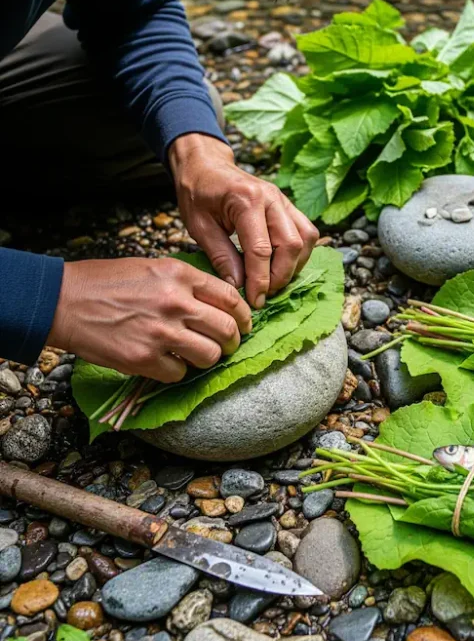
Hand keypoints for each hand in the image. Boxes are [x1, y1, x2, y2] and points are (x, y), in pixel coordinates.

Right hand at [47, 258, 251, 381]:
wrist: (63, 301)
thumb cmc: (107, 282)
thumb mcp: (153, 268)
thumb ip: (188, 283)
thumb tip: (221, 303)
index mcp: (180, 276)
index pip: (231, 299)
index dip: (244, 315)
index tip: (244, 324)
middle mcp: (175, 302)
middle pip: (228, 330)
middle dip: (232, 342)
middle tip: (226, 345)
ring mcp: (161, 332)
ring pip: (210, 355)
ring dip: (206, 358)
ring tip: (194, 355)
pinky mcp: (144, 358)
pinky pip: (179, 373)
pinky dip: (175, 371)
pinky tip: (165, 361)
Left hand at [170, 134, 319, 307]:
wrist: (206, 166)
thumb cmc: (198, 194)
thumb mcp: (199, 227)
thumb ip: (221, 256)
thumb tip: (239, 285)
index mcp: (245, 201)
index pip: (261, 250)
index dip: (260, 280)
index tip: (255, 300)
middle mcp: (272, 198)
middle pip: (291, 245)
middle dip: (280, 276)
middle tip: (264, 294)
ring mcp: (284, 200)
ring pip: (305, 240)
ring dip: (294, 266)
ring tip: (273, 281)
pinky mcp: (289, 206)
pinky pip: (306, 232)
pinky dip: (300, 253)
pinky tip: (283, 265)